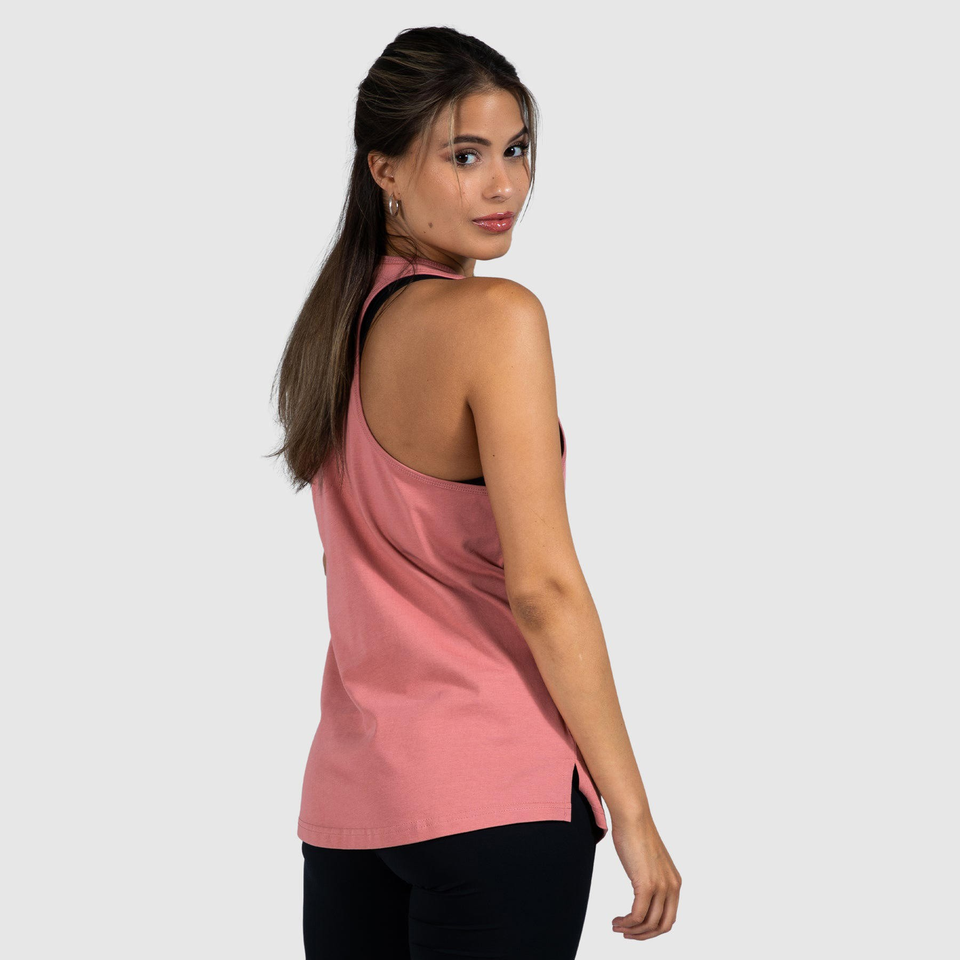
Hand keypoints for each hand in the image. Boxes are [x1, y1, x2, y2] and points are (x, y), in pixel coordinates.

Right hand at [610, 817, 681, 940]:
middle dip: (643, 935)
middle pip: (662, 926)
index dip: (652, 929)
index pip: (668, 918)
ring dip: (631, 930)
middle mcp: (672, 887)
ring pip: (648, 924)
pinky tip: (616, 920)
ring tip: (616, 926)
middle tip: (625, 933)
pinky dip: (627, 923)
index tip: (635, 928)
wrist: (632, 817)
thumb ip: (650, 877)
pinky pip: (637, 915)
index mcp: (675, 883)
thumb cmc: (635, 834)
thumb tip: (642, 890)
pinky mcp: (647, 885)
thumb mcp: (649, 862)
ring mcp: (661, 886)